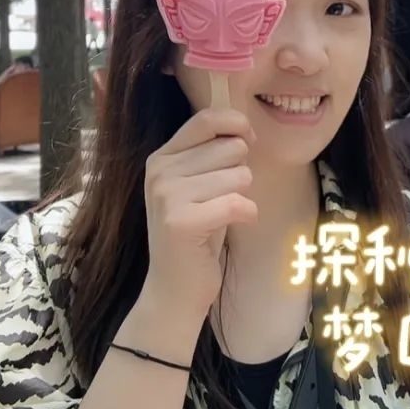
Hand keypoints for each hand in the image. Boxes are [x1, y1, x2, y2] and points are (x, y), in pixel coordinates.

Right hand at [142, 108, 257, 318]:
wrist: (175, 289)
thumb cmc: (197, 233)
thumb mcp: (198, 186)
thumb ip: (212, 154)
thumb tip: (243, 127)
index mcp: (162, 157)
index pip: (206, 119)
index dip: (237, 124)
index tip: (250, 142)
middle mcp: (159, 172)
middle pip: (230, 148)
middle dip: (240, 172)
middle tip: (222, 199)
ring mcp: (167, 196)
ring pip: (239, 176)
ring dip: (242, 196)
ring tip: (222, 216)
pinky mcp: (181, 222)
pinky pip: (237, 203)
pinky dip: (248, 214)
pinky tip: (237, 224)